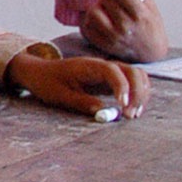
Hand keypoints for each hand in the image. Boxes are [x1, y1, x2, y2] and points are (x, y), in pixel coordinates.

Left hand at [6, 52, 148, 119]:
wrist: (39, 72)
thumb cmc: (47, 82)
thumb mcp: (59, 95)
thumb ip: (80, 101)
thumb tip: (103, 111)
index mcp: (88, 66)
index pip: (113, 71)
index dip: (122, 87)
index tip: (122, 106)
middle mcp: (102, 66)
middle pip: (133, 71)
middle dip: (138, 93)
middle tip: (130, 115)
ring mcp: (109, 72)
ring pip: (138, 76)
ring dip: (142, 94)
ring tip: (133, 114)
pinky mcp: (112, 80)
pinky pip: (133, 82)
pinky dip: (139, 94)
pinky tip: (132, 109)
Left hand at [80, 0, 168, 62]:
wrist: (150, 54)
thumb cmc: (152, 27)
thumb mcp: (151, 7)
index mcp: (140, 16)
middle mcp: (125, 27)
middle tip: (115, 2)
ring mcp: (112, 37)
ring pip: (92, 12)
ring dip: (97, 8)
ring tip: (106, 11)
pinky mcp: (102, 44)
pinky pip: (86, 27)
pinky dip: (89, 21)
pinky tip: (99, 20)